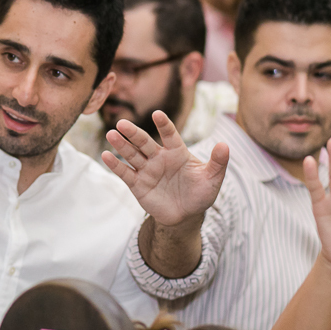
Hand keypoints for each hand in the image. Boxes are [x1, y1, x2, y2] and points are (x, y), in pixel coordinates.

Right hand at [103, 111, 228, 227]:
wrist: (185, 215)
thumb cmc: (200, 193)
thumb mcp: (212, 179)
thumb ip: (218, 163)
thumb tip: (225, 145)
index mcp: (177, 152)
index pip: (170, 135)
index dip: (164, 125)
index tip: (158, 114)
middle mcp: (159, 158)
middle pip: (144, 142)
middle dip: (133, 133)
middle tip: (122, 123)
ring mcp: (147, 170)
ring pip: (132, 154)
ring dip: (121, 145)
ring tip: (111, 135)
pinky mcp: (137, 184)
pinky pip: (125, 173)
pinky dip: (115, 165)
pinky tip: (105, 155)